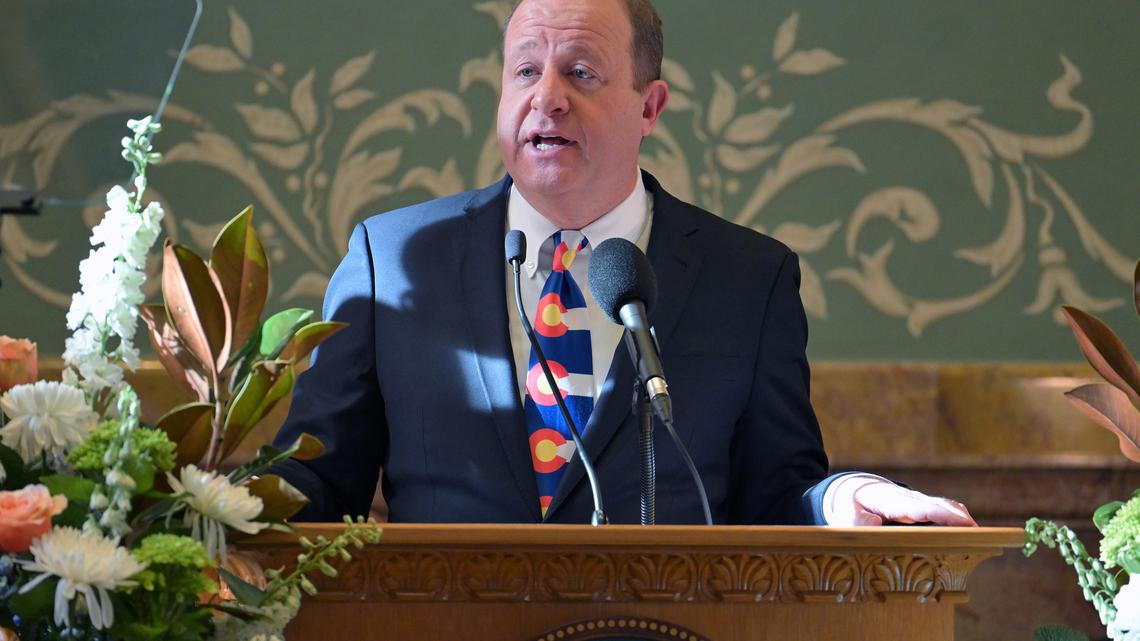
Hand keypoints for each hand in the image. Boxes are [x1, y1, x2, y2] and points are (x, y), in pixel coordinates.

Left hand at [826, 476, 975, 526]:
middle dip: (957, 517)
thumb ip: (857, 522)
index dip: (940, 515)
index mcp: (890, 500)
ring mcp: (915, 500)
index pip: (919, 508)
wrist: (852, 489)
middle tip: (977, 532)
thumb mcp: (845, 514)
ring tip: (978, 535)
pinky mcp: (920, 505)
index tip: (960, 522)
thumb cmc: (849, 504)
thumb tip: (873, 525)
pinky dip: (956, 516)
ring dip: (960, 517)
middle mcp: (907, 498)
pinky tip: (968, 529)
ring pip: (943, 505)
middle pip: (937, 505)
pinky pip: (941, 508)